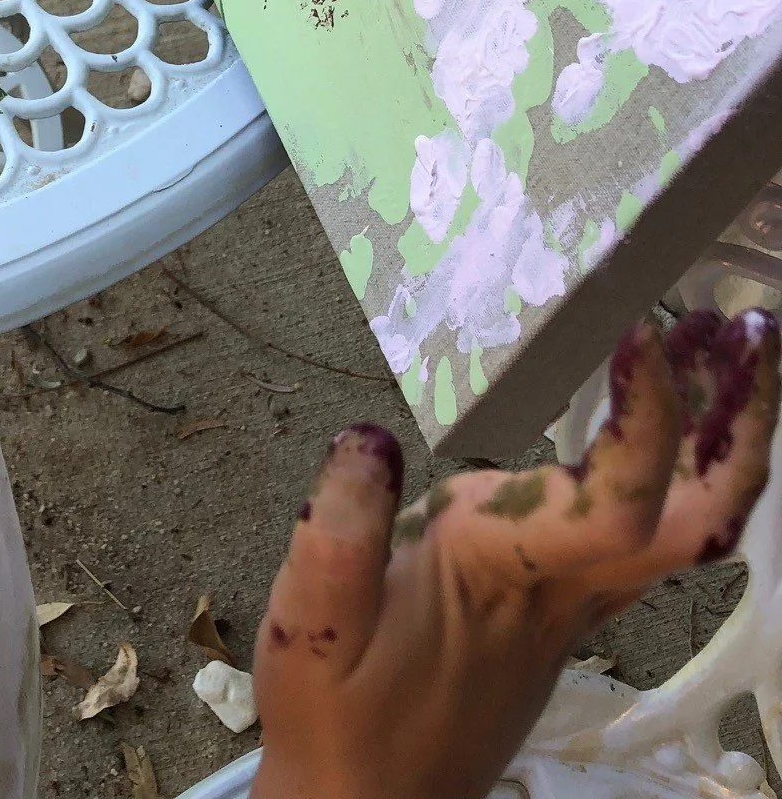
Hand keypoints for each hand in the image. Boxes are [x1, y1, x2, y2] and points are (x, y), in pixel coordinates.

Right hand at [250, 310, 779, 798]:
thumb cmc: (334, 716)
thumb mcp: (306, 626)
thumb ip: (336, 532)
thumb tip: (368, 438)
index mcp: (503, 572)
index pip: (613, 502)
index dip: (647, 420)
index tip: (647, 332)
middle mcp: (564, 587)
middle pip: (697, 518)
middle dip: (739, 424)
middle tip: (753, 327)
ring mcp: (580, 605)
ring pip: (690, 526)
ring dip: (726, 438)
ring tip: (725, 343)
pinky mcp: (571, 609)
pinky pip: (657, 535)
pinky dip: (686, 468)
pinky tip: (673, 420)